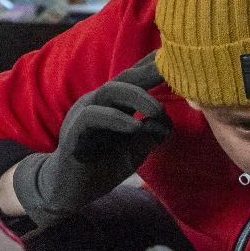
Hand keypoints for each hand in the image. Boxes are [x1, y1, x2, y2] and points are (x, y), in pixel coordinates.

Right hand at [8, 54, 171, 227]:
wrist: (70, 191)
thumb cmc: (103, 166)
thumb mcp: (135, 151)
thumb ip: (150, 135)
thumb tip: (163, 124)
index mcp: (114, 104)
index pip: (135, 79)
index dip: (154, 67)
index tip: (179, 59)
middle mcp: (98, 102)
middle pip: (126, 78)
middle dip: (150, 73)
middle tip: (176, 75)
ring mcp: (84, 114)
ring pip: (110, 91)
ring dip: (137, 97)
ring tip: (156, 111)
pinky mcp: (74, 132)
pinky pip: (93, 117)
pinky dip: (116, 119)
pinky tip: (135, 126)